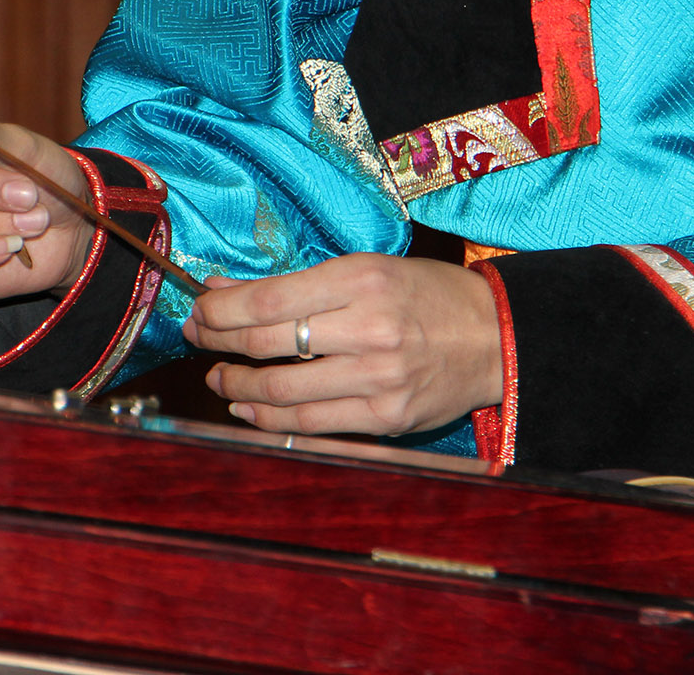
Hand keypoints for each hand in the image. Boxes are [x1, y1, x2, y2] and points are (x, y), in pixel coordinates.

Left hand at [180, 253, 502, 436]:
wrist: (495, 337)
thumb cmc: (426, 295)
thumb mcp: (364, 270)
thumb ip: (296, 284)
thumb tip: (225, 290)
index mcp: (361, 280)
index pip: (267, 301)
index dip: (220, 309)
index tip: (198, 310)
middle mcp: (368, 329)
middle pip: (266, 343)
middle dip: (218, 341)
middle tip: (199, 338)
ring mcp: (378, 378)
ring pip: (281, 391)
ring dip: (236, 387)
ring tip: (219, 378)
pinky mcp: (386, 417)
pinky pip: (310, 424)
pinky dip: (269, 420)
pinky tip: (249, 410)